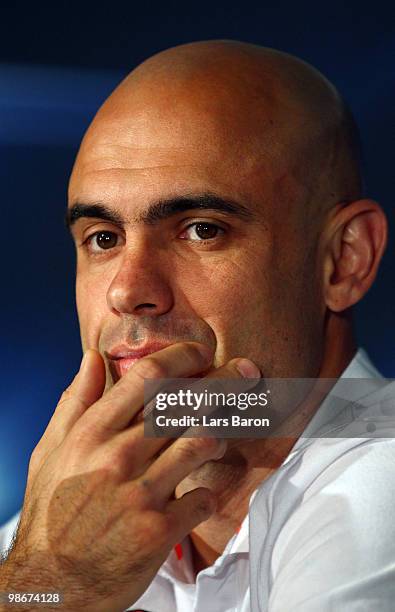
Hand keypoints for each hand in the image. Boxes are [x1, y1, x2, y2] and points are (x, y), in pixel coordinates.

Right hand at [1, 343, 258, 611]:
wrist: (51, 583)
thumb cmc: (51, 510)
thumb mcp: (50, 450)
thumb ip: (74, 400)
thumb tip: (93, 357)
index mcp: (92, 432)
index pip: (148, 376)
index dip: (184, 357)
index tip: (203, 353)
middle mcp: (119, 457)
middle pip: (187, 403)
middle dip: (224, 382)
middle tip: (246, 372)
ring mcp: (141, 494)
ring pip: (203, 442)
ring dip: (219, 435)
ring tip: (218, 437)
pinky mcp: (159, 530)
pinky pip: (204, 497)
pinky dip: (208, 493)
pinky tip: (198, 495)